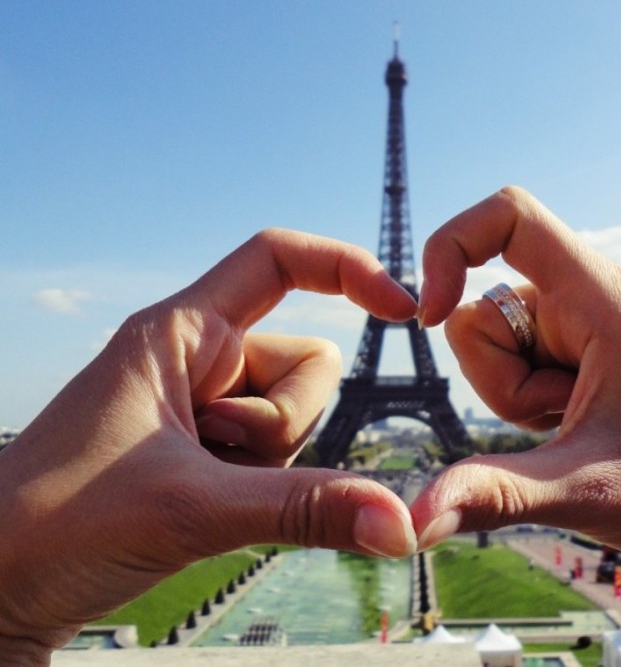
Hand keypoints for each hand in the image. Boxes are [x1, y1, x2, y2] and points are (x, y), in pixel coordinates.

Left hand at [0, 229, 417, 663]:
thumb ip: (306, 511)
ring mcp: (205, 409)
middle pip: (309, 364)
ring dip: (268, 464)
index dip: (347, 268)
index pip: (278, 259)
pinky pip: (276, 460)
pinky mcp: (206, 454)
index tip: (404, 310)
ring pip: (296, 419)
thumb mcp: (193, 507)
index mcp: (183, 332)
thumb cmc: (53, 525)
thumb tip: (402, 524)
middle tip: (211, 455)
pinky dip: (258, 490)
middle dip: (284, 422)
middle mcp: (198, 361)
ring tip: (194, 487)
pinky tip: (198, 509)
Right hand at [411, 187, 620, 666]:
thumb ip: (494, 494)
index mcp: (602, 297)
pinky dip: (516, 398)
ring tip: (569, 419)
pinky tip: (566, 420)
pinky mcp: (561, 344)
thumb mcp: (579, 491)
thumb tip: (412, 520)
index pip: (512, 215)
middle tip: (561, 415)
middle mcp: (585, 294)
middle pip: (478, 305)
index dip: (453, 244)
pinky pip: (499, 359)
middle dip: (496, 377)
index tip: (427, 314)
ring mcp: (571, 319)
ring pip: (482, 338)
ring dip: (508, 392)